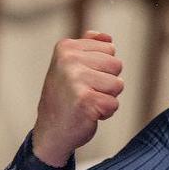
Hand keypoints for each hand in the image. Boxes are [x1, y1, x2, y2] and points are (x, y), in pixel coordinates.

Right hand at [32, 31, 123, 166]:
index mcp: (66, 47)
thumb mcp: (72, 67)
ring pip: (118, 84)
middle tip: (85, 92)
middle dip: (107, 83)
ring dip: (107, 98)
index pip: (110, 48)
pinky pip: (114, 104)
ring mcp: (75, 79)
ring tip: (86, 102)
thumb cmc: (66, 98)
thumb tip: (108, 37)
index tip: (82, 78)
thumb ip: (90, 48)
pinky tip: (87, 114)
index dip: (103, 68)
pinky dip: (105, 113)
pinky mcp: (85, 100)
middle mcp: (69, 60)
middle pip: (117, 65)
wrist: (50, 132)